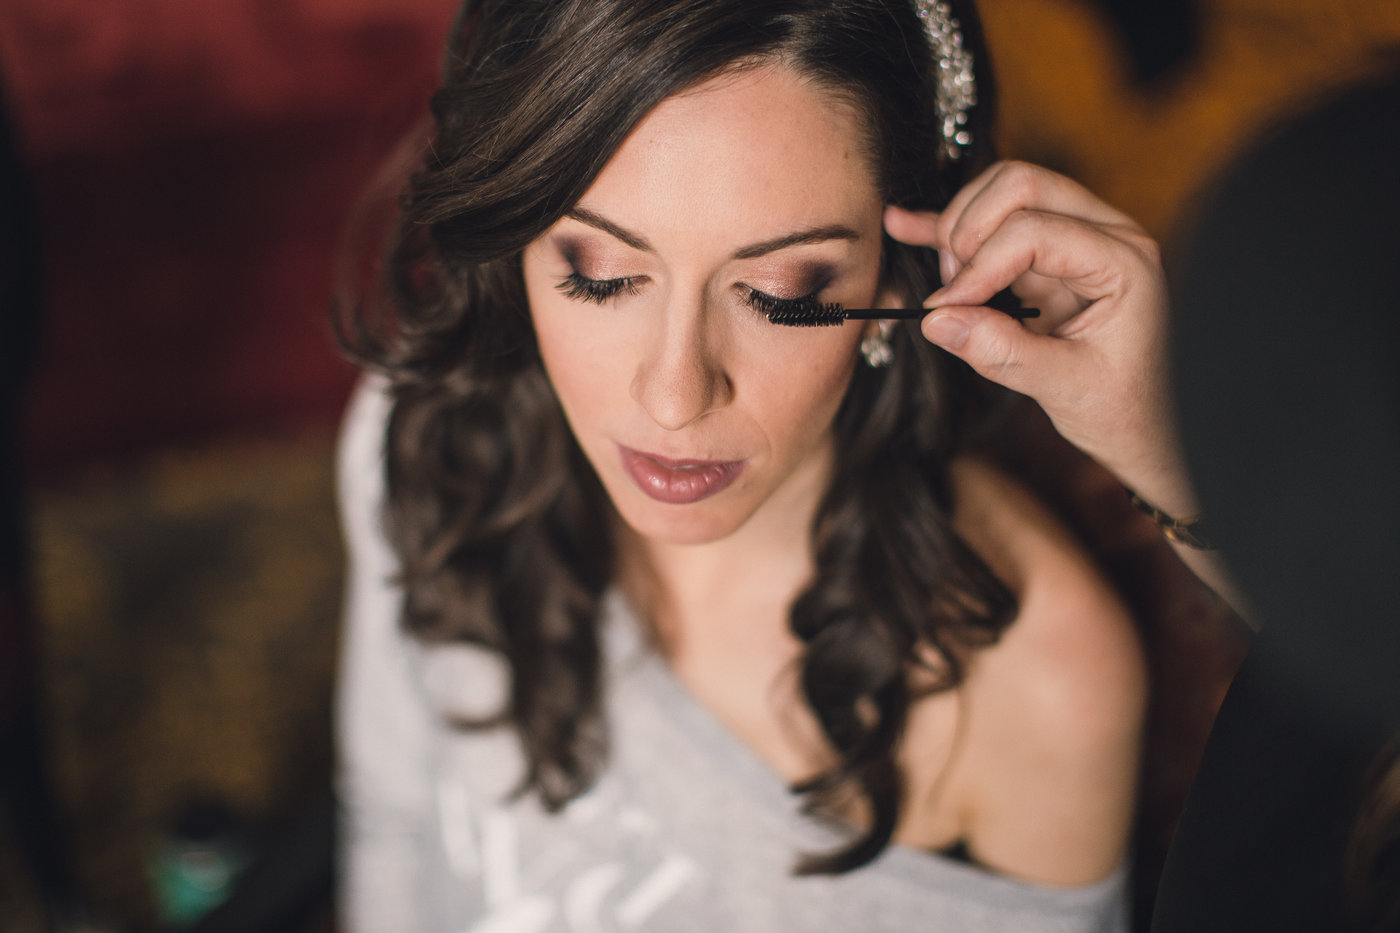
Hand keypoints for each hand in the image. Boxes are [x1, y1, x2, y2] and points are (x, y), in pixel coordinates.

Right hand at [885, 161, 1192, 514]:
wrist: (1145, 427)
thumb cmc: (1124, 408)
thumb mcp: (1065, 387)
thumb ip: (1002, 352)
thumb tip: (936, 319)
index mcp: (1124, 259)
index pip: (1034, 230)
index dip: (980, 267)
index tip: (946, 311)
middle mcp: (1105, 233)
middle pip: (1020, 186)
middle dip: (970, 231)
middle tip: (953, 293)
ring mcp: (1076, 237)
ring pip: (1003, 191)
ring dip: (961, 229)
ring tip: (950, 288)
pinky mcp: (1046, 254)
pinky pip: (993, 223)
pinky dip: (949, 227)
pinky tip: (904, 223)